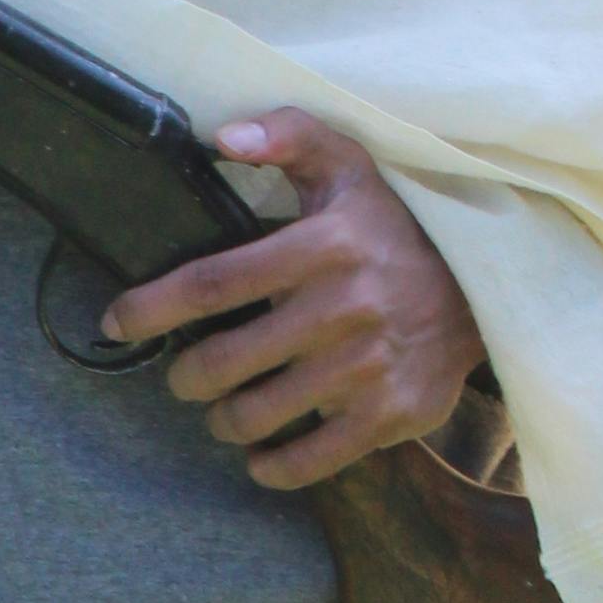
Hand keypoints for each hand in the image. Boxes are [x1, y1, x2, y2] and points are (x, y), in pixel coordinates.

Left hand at [104, 107, 484, 491]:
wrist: (486, 289)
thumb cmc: (395, 227)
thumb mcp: (349, 165)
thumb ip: (288, 136)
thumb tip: (224, 137)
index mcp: (322, 247)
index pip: (211, 283)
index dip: (151, 308)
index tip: (116, 321)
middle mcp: (343, 308)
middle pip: (221, 362)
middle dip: (185, 377)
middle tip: (183, 376)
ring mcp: (366, 367)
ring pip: (255, 415)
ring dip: (223, 421)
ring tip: (223, 410)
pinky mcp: (390, 415)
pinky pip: (308, 459)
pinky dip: (271, 466)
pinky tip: (260, 453)